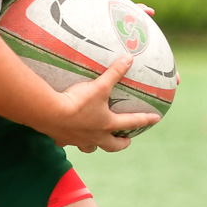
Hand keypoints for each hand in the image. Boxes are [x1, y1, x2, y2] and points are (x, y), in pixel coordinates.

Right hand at [43, 54, 159, 152]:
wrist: (49, 114)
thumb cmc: (78, 102)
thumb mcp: (99, 86)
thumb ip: (114, 73)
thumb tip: (129, 58)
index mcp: (107, 124)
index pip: (131, 123)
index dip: (145, 120)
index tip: (156, 119)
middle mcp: (95, 136)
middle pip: (112, 146)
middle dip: (120, 144)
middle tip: (126, 140)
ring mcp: (78, 140)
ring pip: (91, 148)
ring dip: (96, 145)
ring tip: (96, 139)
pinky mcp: (62, 140)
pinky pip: (68, 143)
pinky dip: (70, 139)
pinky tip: (67, 134)